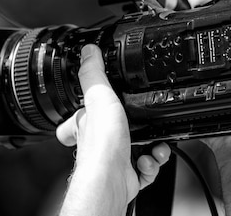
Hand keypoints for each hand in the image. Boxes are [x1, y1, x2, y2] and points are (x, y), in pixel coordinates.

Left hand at [56, 44, 169, 215]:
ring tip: (154, 144)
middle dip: (136, 129)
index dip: (82, 111)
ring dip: (152, 146)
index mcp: (87, 123)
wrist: (111, 179)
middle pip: (115, 132)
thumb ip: (94, 72)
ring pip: (137, 149)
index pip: (76, 117)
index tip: (94, 105)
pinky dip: (153, 163)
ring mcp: (114, 160)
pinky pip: (146, 167)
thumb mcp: (99, 95)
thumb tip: (89, 50)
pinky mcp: (128, 176)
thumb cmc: (100, 144)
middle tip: (144, 125)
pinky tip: (150, 158)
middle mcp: (98, 143)